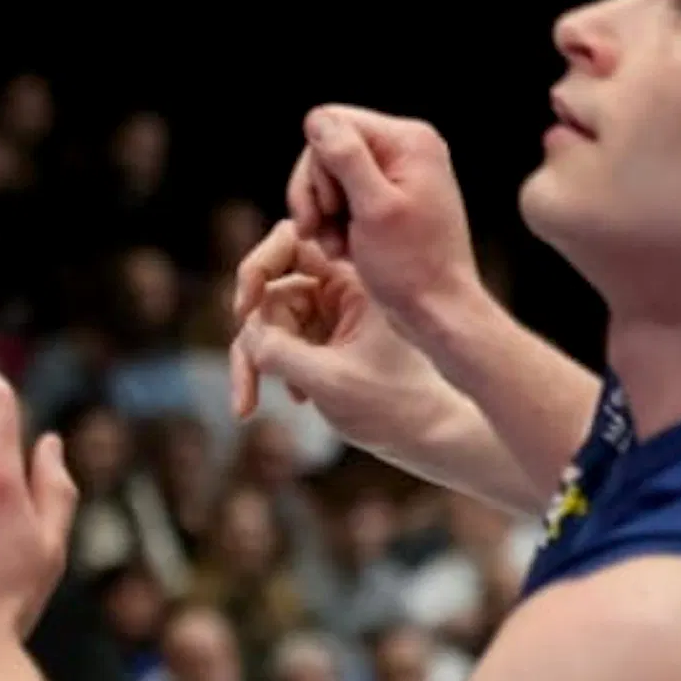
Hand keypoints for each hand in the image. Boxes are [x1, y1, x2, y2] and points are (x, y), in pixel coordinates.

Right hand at [228, 220, 465, 457]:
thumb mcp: (329, 378)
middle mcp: (342, 293)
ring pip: (270, 324)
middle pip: (272, 291)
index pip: (291, 245)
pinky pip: (281, 346)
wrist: (435, 435)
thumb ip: (278, 351)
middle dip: (255, 333)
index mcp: (354, 281)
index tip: (246, 307)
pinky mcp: (326, 344)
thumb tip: (246, 332)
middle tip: (251, 366)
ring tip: (247, 406)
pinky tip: (293, 399)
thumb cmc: (396, 404)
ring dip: (255, 362)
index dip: (258, 268)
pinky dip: (273, 372)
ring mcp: (333, 319)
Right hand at [281, 106, 479, 351]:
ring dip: (321, 213)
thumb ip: (346, 158)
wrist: (437, 309)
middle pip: (325, 149)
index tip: (328, 211)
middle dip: (315, 193)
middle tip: (320, 233)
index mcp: (409, 140)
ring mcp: (397, 173)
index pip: (332, 124)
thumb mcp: (373, 208)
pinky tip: (343, 248)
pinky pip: (339, 195)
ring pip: (326, 175)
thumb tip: (317, 118)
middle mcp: (406, 148)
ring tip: (334, 247)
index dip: (317, 167)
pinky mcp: (387, 197)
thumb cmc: (411, 265)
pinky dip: (332, 224)